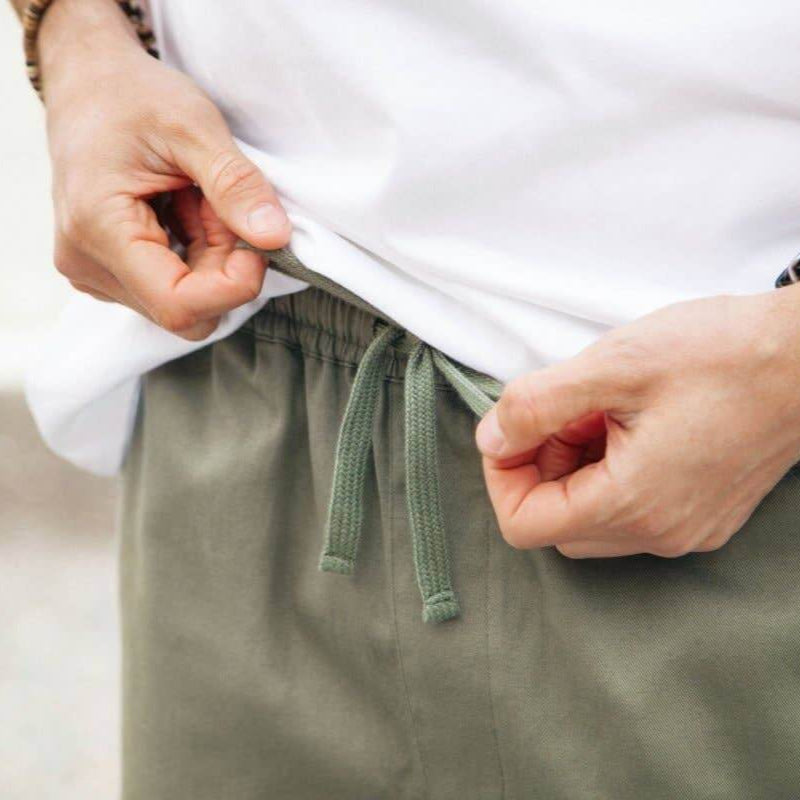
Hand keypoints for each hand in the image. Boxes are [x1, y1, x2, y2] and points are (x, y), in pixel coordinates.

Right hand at [40, 0, 290, 339]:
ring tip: (200, 200)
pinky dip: (195, 256)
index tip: (259, 245)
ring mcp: (93, 272)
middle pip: (185, 309)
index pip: (178, 304)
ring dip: (210, 258)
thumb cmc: (132, 95)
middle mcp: (86, 263)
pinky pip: (169, 288)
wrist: (88, 81)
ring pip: (182, 302)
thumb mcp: (194, 126)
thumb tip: (275, 238)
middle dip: (224, 269)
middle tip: (224, 209)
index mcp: (97, 229)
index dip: (232, 287)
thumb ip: (236, 185)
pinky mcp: (108, 271)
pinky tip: (187, 212)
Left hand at [476, 289, 799, 557]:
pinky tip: (629, 424)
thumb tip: (489, 439)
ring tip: (600, 412)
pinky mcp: (703, 514)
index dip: (501, 476)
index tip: (512, 429)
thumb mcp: (611, 366)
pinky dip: (609, 474)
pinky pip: (630, 511)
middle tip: (563, 412)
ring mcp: (686, 529)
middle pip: (556, 523)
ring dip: (574, 469)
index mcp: (632, 503)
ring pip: (591, 519)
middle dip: (539, 467)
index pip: (524, 525)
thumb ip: (535, 406)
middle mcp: (660, 533)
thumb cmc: (720, 354)